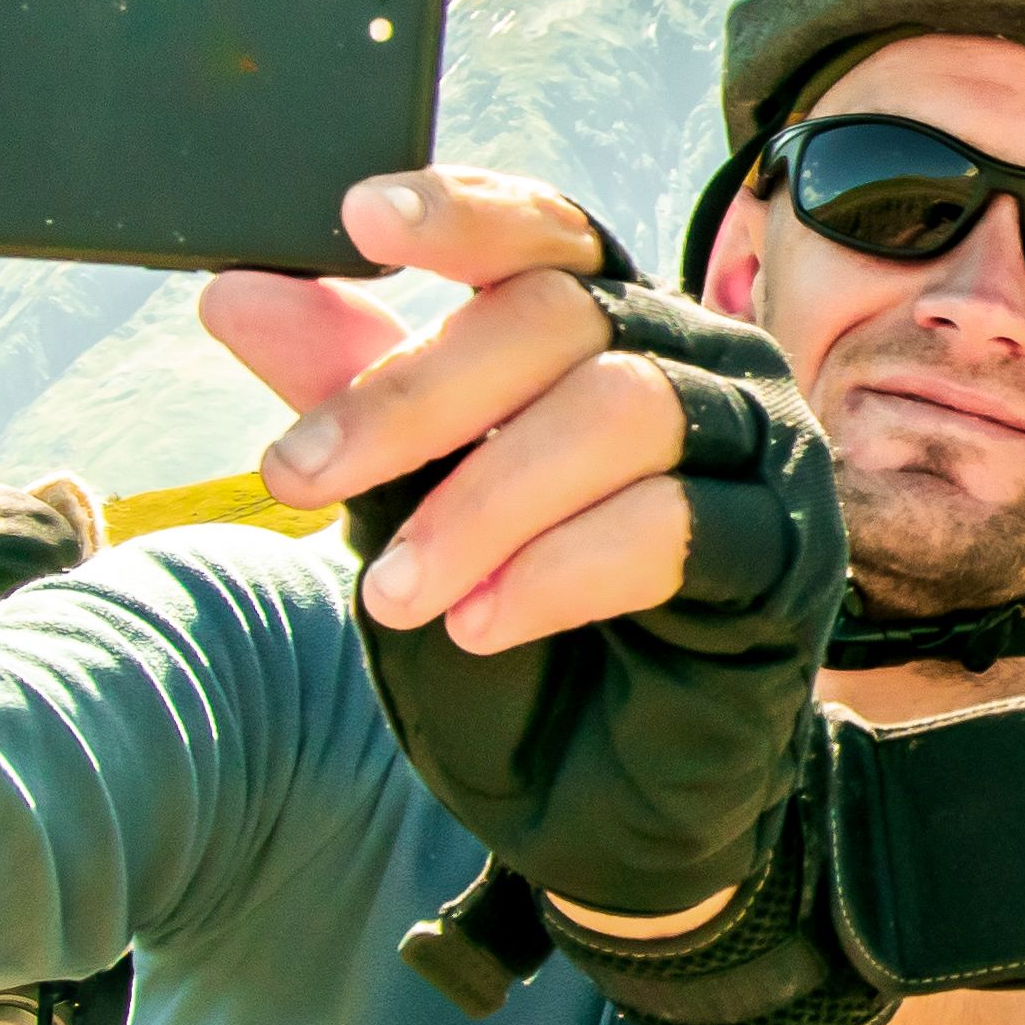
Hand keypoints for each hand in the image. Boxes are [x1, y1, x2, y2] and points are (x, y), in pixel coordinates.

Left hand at [207, 167, 854, 969]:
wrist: (591, 807)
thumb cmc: (508, 641)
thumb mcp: (399, 513)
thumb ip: (345, 400)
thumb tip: (237, 291)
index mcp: (612, 332)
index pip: (548, 238)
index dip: (463, 216)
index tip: (357, 220)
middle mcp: (701, 366)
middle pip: (563, 315)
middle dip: (413, 396)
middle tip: (298, 479)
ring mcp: (759, 453)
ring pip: (621, 409)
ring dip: (482, 500)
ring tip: (396, 594)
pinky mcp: (787, 553)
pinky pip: (671, 525)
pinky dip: (556, 571)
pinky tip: (483, 625)